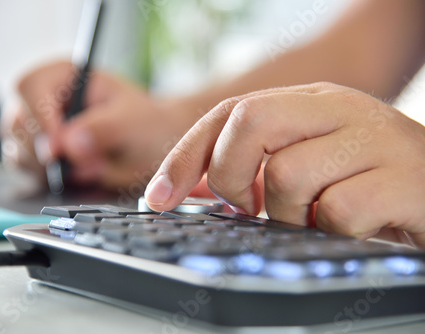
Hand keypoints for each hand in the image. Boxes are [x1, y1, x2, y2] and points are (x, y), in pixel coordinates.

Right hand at [0, 61, 197, 188]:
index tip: (59, 147)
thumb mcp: (132, 121)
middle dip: (49, 153)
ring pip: (18, 152)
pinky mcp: (37, 154)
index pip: (30, 87)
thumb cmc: (145, 122)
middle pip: (17, 124)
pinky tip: (77, 176)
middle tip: (89, 165)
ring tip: (92, 168)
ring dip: (49, 170)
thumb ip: (102, 129)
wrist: (153, 143)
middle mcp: (43, 98)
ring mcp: (36, 127)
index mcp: (65, 74)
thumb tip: (68, 143)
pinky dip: (48, 180)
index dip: (40, 118)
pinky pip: (26, 171)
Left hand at [145, 82, 424, 247]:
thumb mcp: (310, 164)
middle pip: (249, 122)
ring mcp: (373, 139)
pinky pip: (337, 211)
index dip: (185, 156)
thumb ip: (257, 168)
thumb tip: (195, 188)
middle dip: (231, 176)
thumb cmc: (369, 183)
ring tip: (315, 218)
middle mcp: (338, 110)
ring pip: (287, 174)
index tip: (160, 198)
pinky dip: (332, 230)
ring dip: (289, 214)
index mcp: (311, 103)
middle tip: (250, 206)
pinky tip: (352, 228)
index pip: (230, 113)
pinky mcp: (404, 178)